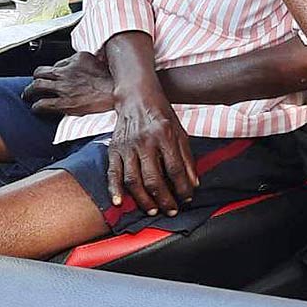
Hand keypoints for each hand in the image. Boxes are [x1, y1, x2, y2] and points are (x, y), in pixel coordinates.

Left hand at [23, 52, 115, 115]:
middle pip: (40, 73)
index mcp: (75, 59)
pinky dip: (36, 107)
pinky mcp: (64, 103)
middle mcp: (66, 72)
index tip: (53, 76)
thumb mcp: (97, 61)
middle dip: (35, 78)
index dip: (54, 71)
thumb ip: (83, 61)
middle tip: (33, 84)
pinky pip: (42, 104)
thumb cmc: (111, 79)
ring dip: (29, 92)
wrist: (116, 94)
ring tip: (27, 95)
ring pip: (36, 87)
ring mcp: (63, 88)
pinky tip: (36, 108)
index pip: (57, 63)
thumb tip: (74, 63)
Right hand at [107, 89, 198, 216]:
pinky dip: (114, 189)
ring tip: (153, 210)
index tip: (186, 199)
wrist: (137, 97)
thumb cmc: (161, 115)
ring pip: (133, 180)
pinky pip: (112, 173)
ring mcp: (127, 146)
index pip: (175, 168)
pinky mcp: (113, 149)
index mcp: (165, 135)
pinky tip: (119, 202)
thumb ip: (187, 158)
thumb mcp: (180, 132)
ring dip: (143, 199)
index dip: (182, 187)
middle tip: (171, 210)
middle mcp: (145, 141)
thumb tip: (194, 184)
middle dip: (164, 198)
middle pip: (154, 178)